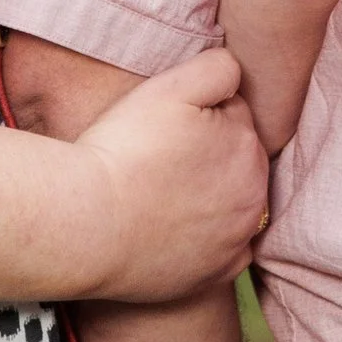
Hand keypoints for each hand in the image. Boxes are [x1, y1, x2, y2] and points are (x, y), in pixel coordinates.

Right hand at [63, 46, 270, 301]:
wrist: (86, 223)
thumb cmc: (123, 150)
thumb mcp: (171, 87)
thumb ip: (218, 68)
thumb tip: (236, 75)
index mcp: (248, 144)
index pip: (231, 116)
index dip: (196, 115)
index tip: (163, 128)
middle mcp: (256, 194)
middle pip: (236, 161)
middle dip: (208, 155)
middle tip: (158, 161)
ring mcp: (238, 238)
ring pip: (231, 205)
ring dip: (210, 197)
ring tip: (161, 194)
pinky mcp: (218, 274)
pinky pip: (224, 250)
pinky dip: (207, 240)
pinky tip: (172, 230)